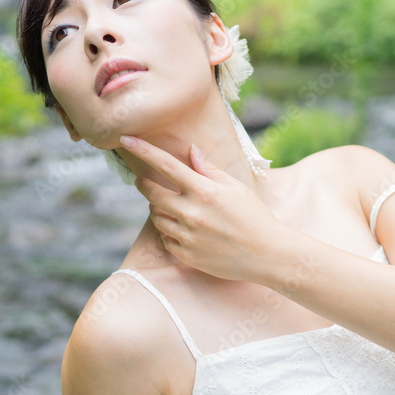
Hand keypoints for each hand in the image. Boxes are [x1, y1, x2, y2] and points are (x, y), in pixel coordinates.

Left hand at [119, 135, 286, 282]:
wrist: (267, 255)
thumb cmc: (254, 217)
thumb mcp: (235, 188)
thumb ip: (210, 169)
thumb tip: (191, 150)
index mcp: (204, 191)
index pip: (166, 165)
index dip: (143, 150)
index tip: (126, 139)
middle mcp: (192, 213)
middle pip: (152, 194)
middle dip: (144, 185)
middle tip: (144, 182)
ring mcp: (187, 236)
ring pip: (156, 217)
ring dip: (158, 209)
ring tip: (172, 207)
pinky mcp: (186, 255)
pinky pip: (165, 239)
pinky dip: (169, 231)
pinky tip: (183, 229)